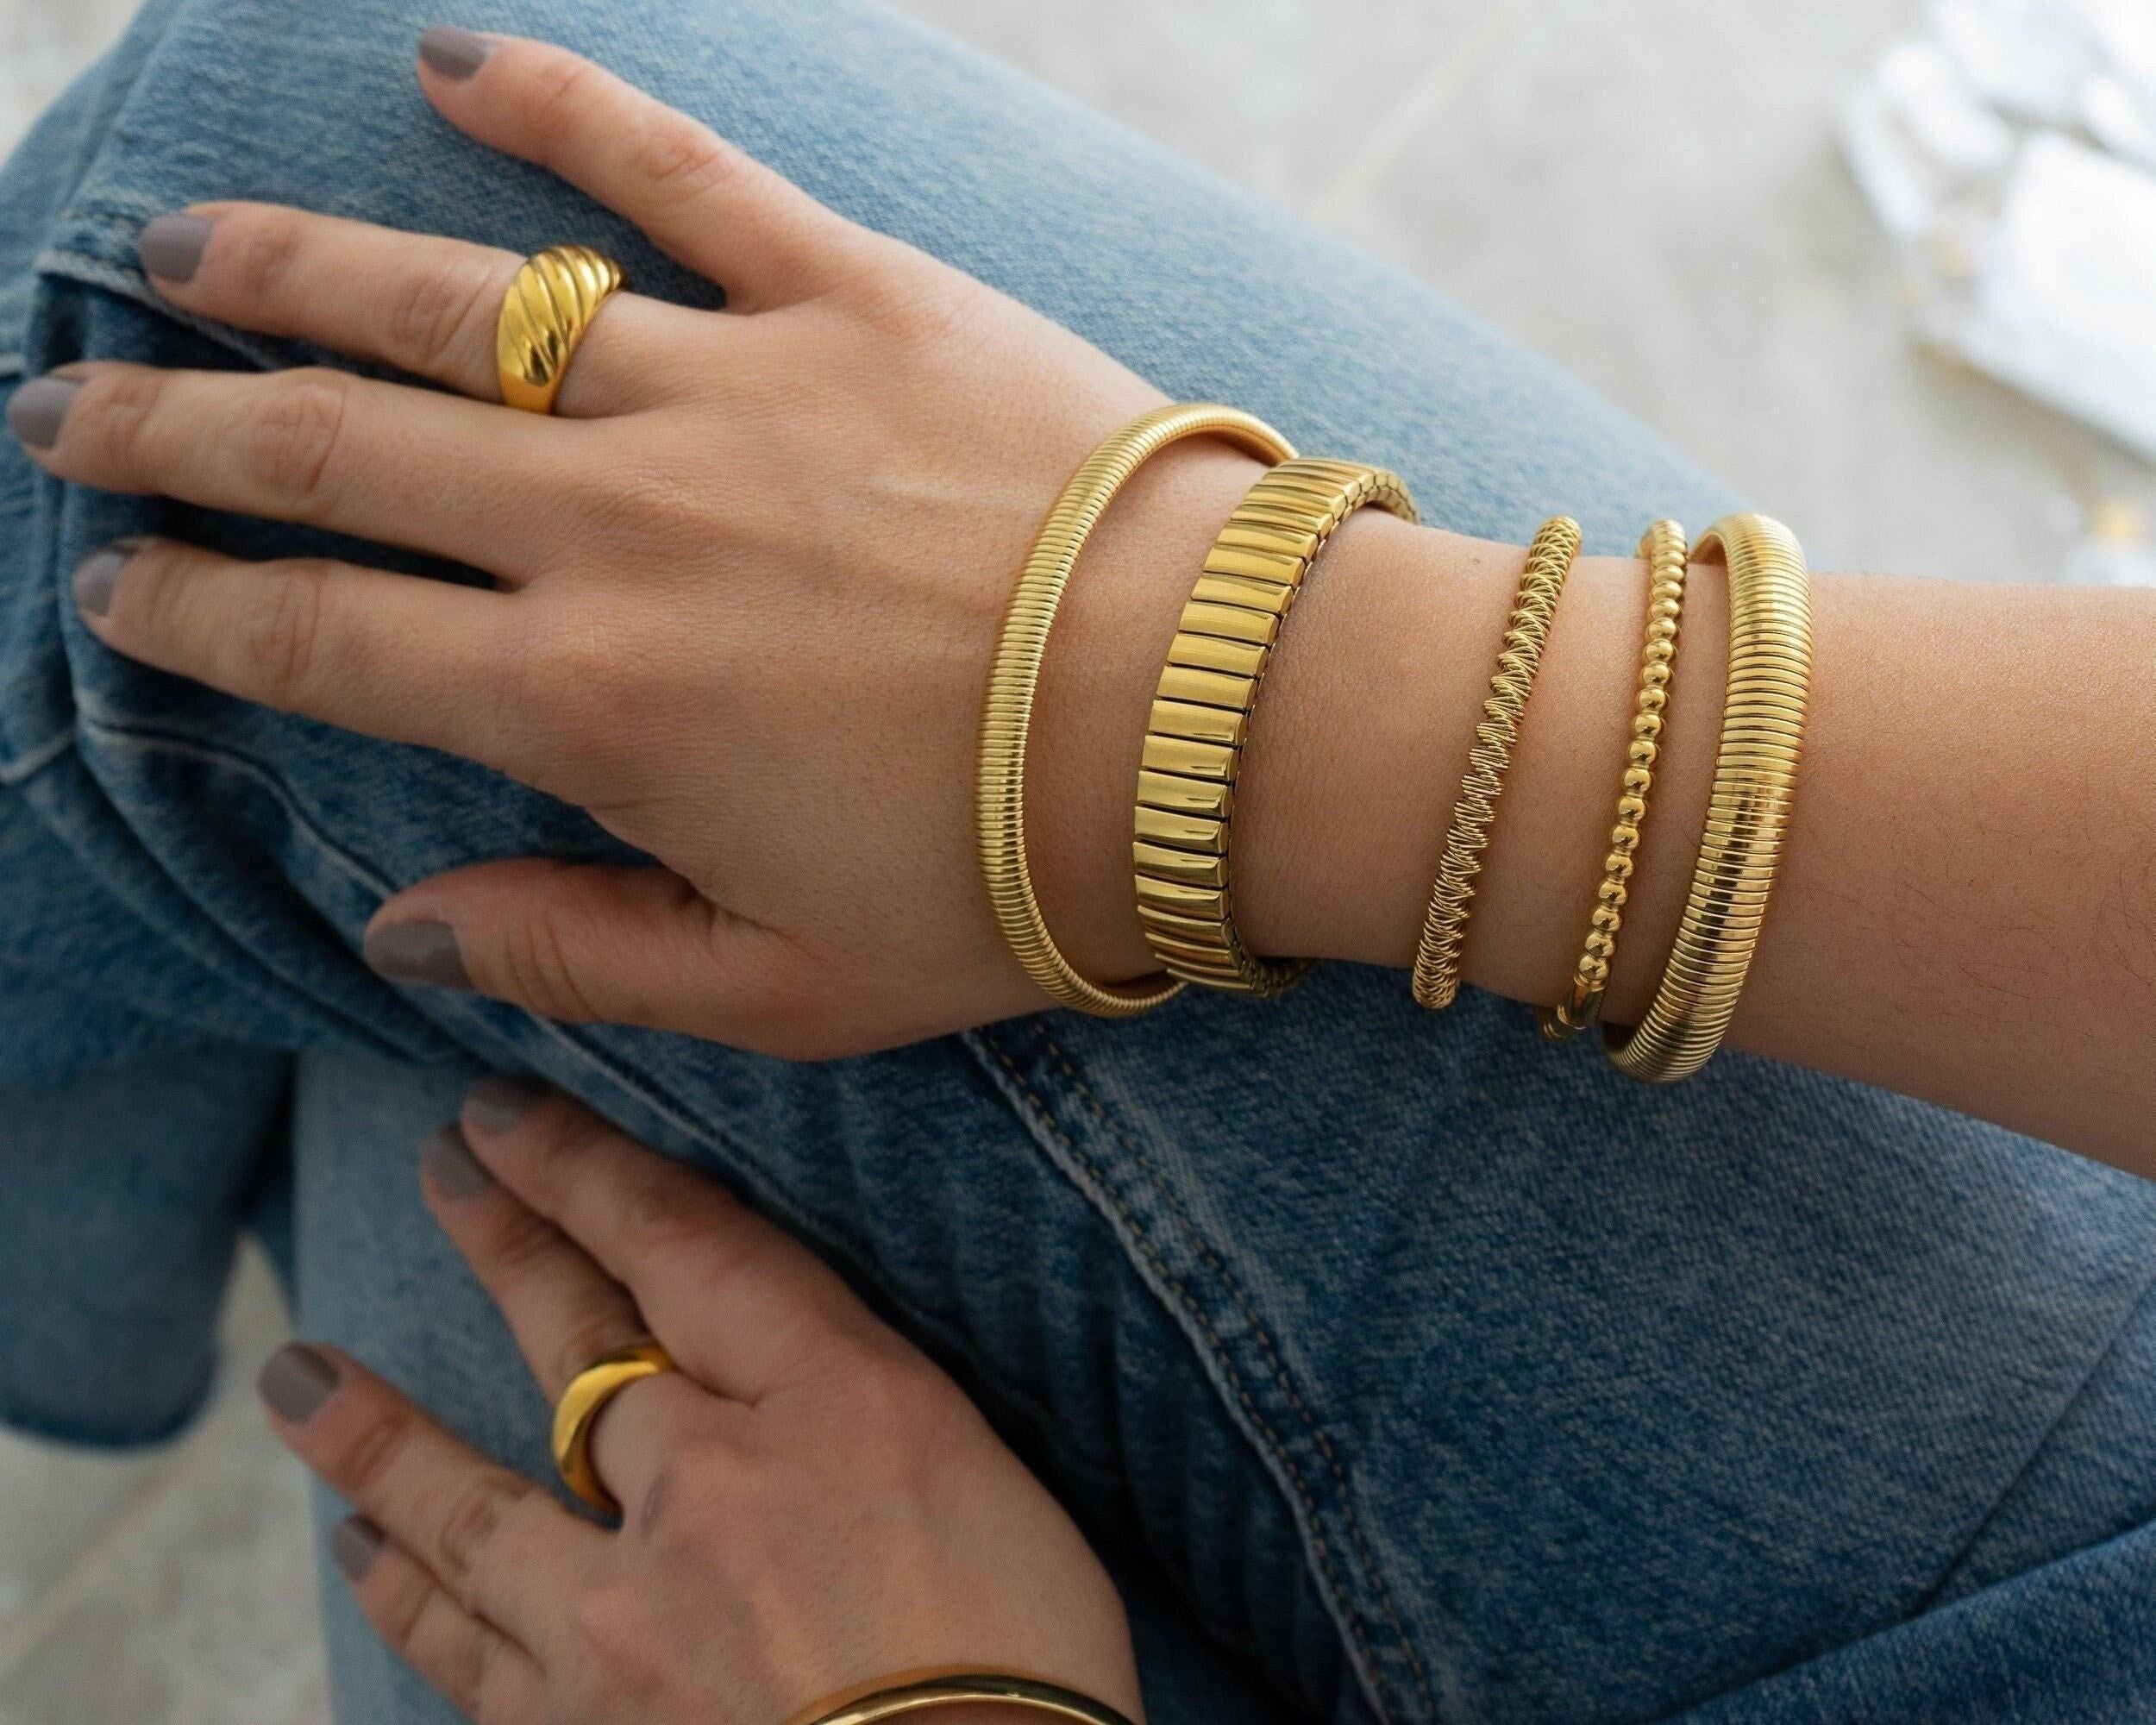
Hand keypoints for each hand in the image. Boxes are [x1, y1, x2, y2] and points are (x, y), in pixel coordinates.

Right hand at [15, 30, 1278, 1054]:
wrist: (1219, 729)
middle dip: (171, 430)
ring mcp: (727, 390)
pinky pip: (672, 174)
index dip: (193, 612)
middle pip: (326, 452)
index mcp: (588, 704)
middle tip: (70, 416)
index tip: (122, 592)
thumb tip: (411, 936)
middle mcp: (616, 527)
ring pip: (446, 302)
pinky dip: (554, 108)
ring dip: (285, 269)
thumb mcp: (787, 988)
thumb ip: (577, 957)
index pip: (318, 643)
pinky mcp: (849, 293)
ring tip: (175, 254)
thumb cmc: (1017, 876)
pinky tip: (449, 63)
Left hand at [256, 1081, 1141, 1724]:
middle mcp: (717, 1488)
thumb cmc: (1031, 1681)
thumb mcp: (995, 1490)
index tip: (514, 1116)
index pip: (694, 1248)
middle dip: (507, 1241)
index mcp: (847, 1408)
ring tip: (299, 1375)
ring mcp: (629, 1617)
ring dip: (375, 1432)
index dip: (592, 1170)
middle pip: (580, 1338)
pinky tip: (359, 1551)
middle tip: (443, 1169)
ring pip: (469, 1502)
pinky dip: (405, 1595)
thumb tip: (800, 1392)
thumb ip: (877, 1415)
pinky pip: (463, 1649)